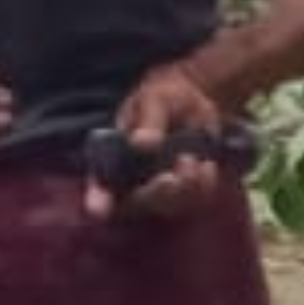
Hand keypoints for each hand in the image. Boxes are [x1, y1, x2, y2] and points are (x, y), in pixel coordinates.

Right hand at [107, 64, 236, 225]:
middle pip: (137, 202)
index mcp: (114, 154)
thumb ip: (149, 119)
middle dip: (157, 193)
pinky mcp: (184, 191)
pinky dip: (203, 183)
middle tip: (172, 177)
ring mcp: (158, 187)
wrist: (198, 101)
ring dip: (186, 184)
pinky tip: (205, 164)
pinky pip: (194, 199)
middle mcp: (132, 177)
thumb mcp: (156, 98)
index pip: (100, 182)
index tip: (99, 209)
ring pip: (169, 204)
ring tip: (192, 158)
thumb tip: (140, 143)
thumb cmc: (166, 96)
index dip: (98, 197)